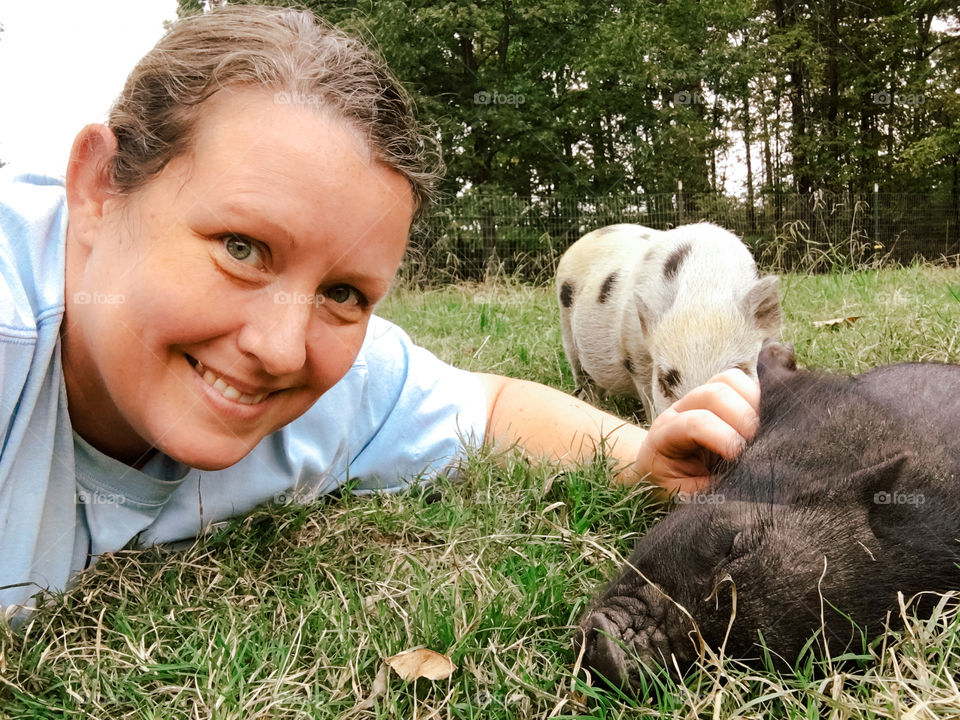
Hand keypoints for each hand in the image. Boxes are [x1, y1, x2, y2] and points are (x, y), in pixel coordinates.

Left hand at [634, 368, 759, 495]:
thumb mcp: (684, 497)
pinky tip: (764, 423)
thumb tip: (744, 485)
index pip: (695, 423)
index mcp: (665, 435)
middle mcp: (681, 410)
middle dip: (742, 417)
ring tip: (761, 433)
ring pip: (729, 381)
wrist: (659, 475)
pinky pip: (742, 384)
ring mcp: (699, 400)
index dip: (723, 437)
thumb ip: (709, 491)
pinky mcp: (718, 398)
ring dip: (753, 403)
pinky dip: (759, 397)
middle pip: (714, 394)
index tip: (739, 457)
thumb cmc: (672, 489)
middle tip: (755, 446)